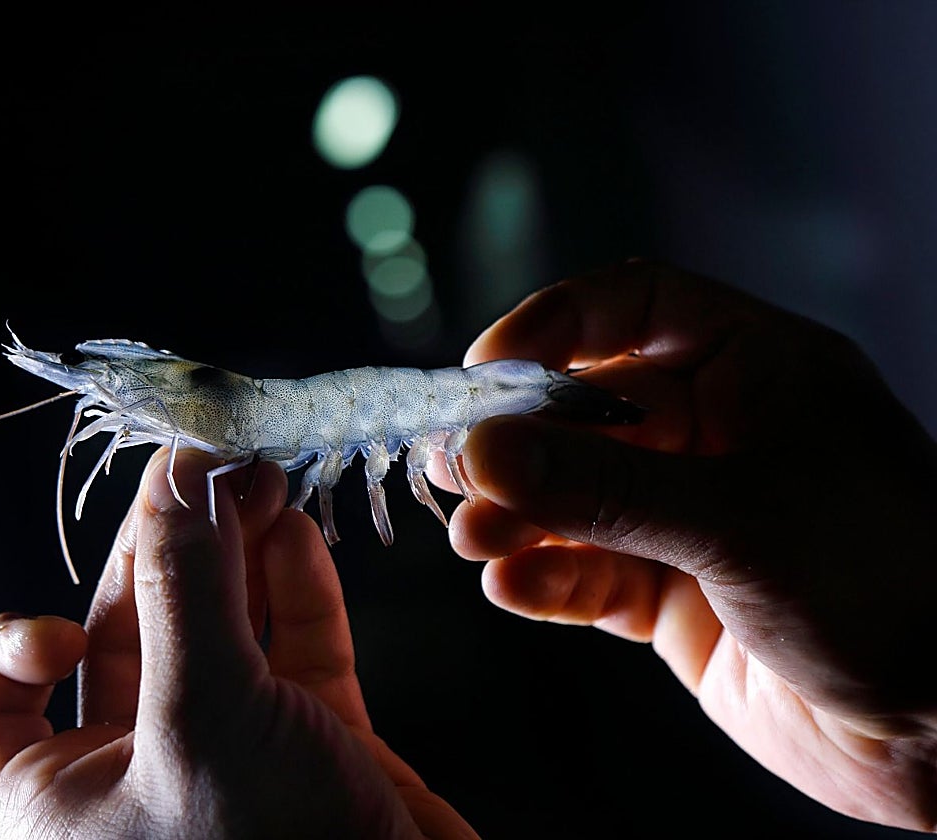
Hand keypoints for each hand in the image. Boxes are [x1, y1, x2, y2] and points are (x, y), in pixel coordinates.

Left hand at [0, 448, 475, 838]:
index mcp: (64, 804)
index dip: (6, 656)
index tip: (63, 624)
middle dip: (163, 552)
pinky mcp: (309, 740)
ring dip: (234, 553)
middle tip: (200, 473)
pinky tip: (293, 531)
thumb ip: (189, 594)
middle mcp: (136, 775)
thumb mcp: (204, 719)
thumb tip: (181, 485)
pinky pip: (289, 650)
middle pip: (126, 637)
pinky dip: (291, 589)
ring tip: (256, 479)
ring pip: (215, 632)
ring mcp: (228, 754)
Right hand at [449, 259, 936, 831]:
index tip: (484, 367)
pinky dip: (543, 577)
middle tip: (453, 465)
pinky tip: (511, 586)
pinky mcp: (670, 593)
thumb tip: (485, 452)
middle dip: (516, 439)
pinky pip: (586, 572)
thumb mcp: (742, 521)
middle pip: (585, 409)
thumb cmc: (889, 589)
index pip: (639, 305)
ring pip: (575, 494)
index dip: (556, 324)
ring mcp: (689, 516)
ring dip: (517, 513)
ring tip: (476, 537)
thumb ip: (607, 488)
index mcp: (758, 372)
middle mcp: (716, 434)